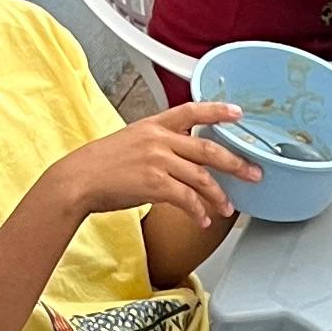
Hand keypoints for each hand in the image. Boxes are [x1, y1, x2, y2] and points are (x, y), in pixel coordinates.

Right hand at [70, 105, 248, 231]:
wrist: (77, 180)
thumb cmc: (101, 164)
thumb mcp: (131, 139)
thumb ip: (158, 143)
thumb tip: (181, 155)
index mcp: (154, 124)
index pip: (192, 110)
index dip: (218, 111)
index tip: (239, 113)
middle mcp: (159, 139)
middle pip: (208, 149)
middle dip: (236, 162)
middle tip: (253, 172)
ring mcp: (157, 161)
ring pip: (201, 177)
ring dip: (218, 195)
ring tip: (227, 207)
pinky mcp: (154, 184)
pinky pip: (187, 198)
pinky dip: (198, 211)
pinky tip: (202, 219)